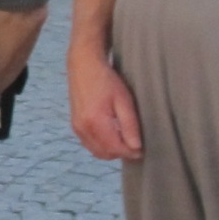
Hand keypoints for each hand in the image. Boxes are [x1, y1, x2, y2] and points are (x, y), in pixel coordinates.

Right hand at [67, 44, 143, 161]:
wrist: (83, 65)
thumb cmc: (106, 79)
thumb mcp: (123, 100)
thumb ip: (129, 125)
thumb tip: (136, 147)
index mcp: (95, 122)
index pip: (115, 149)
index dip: (130, 152)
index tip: (142, 150)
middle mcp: (83, 129)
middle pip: (105, 154)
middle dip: (121, 153)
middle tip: (135, 145)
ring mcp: (77, 128)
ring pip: (97, 152)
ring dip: (112, 151)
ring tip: (125, 140)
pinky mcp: (75, 126)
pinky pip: (90, 145)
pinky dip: (102, 146)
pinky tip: (112, 135)